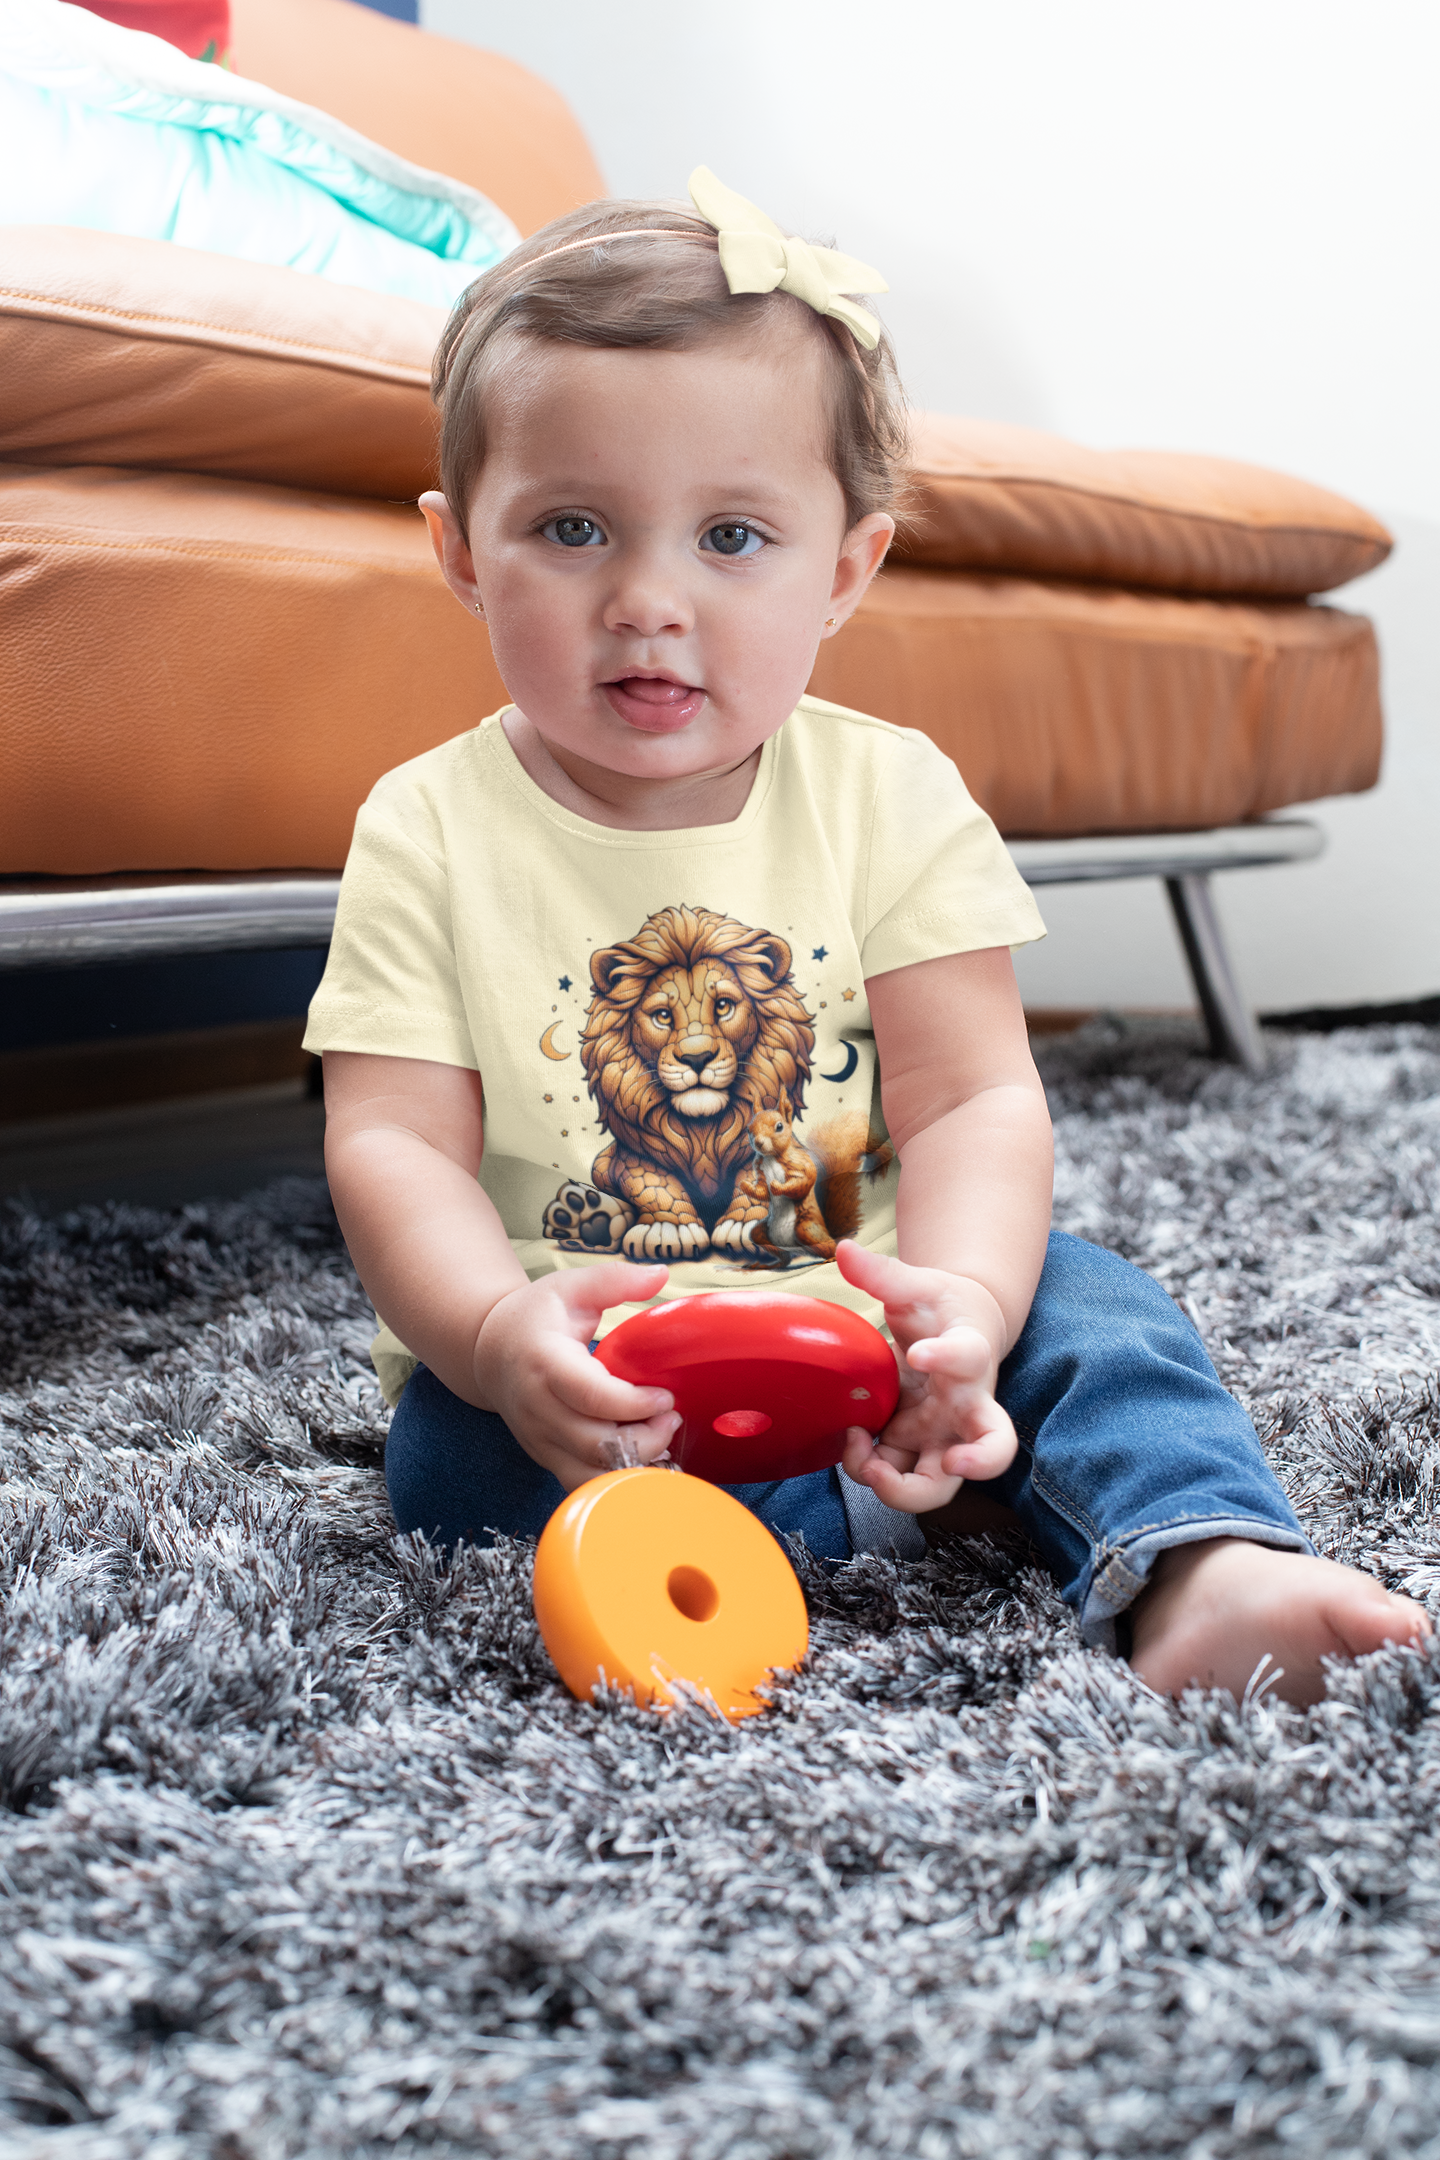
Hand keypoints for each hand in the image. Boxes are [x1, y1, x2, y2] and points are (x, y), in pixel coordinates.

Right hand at [473, 1263, 679, 1491]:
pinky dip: (614, 1480)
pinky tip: (638, 1456)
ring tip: (659, 1437)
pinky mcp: (544, 1456)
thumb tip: (660, 1273)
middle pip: (595, 1443)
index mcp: (545, 1362)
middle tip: (671, 1416)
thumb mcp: (572, 1287)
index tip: (665, 1396)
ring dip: (633, 1464)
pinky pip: (581, 1483)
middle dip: (645, 1438)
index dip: (635, 1404)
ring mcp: (538, 1437)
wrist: (488, 1350)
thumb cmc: (535, 1316)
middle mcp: (537, 1407)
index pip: (592, 1397)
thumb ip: (616, 1279)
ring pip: (589, 1473)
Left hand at [834, 1241, 1017, 1512]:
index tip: (918, 1352)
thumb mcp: (915, 1285)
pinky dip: (868, 1469)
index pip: (970, 1355)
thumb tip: (843, 1249)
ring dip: (901, 1487)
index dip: (947, 1357)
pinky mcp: (915, 1447)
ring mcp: (943, 1433)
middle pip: (993, 1450)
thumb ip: (882, 1273)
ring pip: (941, 1485)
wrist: (957, 1328)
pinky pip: (897, 1476)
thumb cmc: (940, 1309)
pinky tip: (850, 1440)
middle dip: (972, 1465)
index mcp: (969, 1354)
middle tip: (946, 1462)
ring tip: (864, 1457)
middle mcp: (967, 1405)